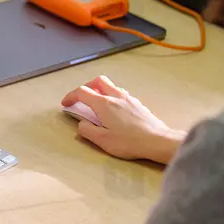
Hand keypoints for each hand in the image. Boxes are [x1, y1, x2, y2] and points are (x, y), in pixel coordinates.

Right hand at [62, 75, 185, 163]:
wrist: (157, 140)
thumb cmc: (129, 142)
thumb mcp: (102, 140)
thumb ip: (87, 130)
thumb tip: (81, 124)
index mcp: (104, 104)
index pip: (82, 92)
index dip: (70, 96)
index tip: (66, 103)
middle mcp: (115, 96)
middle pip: (98, 81)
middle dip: (87, 86)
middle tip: (82, 98)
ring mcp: (128, 98)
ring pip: (111, 85)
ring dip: (100, 90)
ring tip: (98, 104)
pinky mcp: (137, 104)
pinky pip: (121, 93)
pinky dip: (112, 96)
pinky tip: (114, 110)